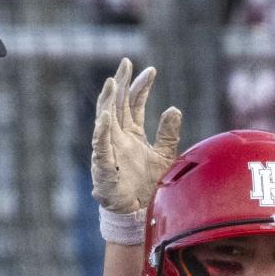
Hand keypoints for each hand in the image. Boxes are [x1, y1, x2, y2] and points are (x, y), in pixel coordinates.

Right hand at [91, 58, 182, 213]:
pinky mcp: (104, 167)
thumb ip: (168, 133)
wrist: (140, 213)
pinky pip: (100, 147)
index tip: (151, 71)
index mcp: (132, 134)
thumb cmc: (148, 186)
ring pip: (105, 120)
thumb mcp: (165, 156)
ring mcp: (109, 150)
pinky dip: (102, 133)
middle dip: (121, 83)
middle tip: (126, 62)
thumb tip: (174, 108)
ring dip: (107, 101)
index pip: (134, 104)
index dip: (141, 87)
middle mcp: (118, 138)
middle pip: (116, 105)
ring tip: (112, 83)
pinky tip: (105, 118)